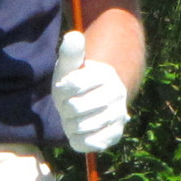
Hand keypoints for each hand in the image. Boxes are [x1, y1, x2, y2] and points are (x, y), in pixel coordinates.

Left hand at [51, 29, 129, 151]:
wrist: (89, 103)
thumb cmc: (74, 83)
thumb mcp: (69, 67)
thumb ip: (70, 53)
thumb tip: (74, 36)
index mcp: (105, 74)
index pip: (72, 85)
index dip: (61, 89)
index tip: (65, 88)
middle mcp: (117, 94)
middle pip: (75, 108)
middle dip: (65, 109)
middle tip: (69, 105)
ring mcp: (118, 115)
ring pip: (80, 127)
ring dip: (70, 125)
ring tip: (74, 118)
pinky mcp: (115, 134)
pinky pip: (89, 144)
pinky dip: (78, 140)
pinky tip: (80, 132)